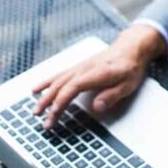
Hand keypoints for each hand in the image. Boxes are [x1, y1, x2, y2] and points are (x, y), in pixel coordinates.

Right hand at [32, 24, 166, 128]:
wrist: (131, 47)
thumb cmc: (130, 66)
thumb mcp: (128, 84)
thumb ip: (112, 95)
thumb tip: (97, 107)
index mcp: (95, 73)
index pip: (72, 88)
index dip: (61, 102)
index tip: (54, 115)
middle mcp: (84, 69)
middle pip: (61, 86)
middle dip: (49, 104)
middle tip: (42, 120)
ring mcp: (79, 67)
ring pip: (57, 81)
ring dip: (45, 96)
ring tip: (35, 110)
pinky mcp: (78, 67)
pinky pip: (59, 75)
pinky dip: (47, 82)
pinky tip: (37, 89)